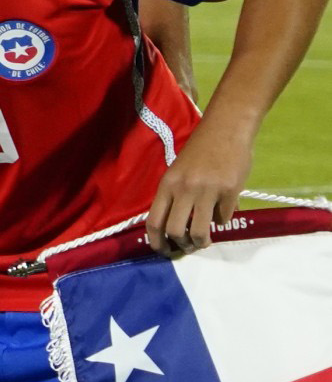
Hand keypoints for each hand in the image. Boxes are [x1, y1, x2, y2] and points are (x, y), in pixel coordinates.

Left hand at [146, 119, 254, 254]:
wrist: (226, 130)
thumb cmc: (200, 152)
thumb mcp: (178, 173)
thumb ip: (174, 197)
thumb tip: (174, 228)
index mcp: (167, 185)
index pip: (153, 222)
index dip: (156, 242)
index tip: (162, 251)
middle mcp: (184, 189)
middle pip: (174, 230)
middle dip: (181, 245)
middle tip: (187, 247)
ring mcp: (207, 191)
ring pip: (198, 231)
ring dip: (201, 241)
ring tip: (204, 241)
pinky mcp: (229, 192)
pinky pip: (223, 218)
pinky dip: (222, 221)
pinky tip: (223, 213)